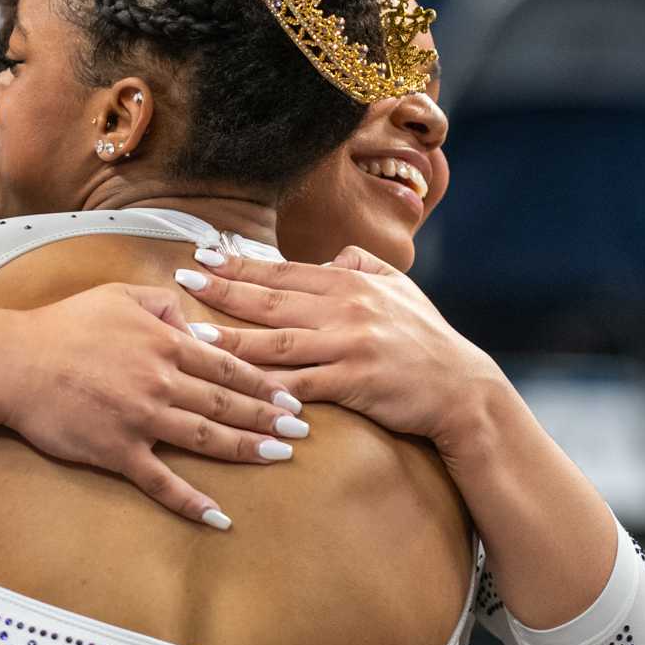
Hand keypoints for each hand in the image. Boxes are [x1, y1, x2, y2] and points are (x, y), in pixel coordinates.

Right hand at [0, 283, 309, 529]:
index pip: (228, 365)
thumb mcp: (118, 295)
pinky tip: (219, 517)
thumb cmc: (64, 326)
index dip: (265, 383)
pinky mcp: (118, 451)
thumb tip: (194, 319)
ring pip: (206, 438)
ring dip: (246, 450)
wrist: (15, 363)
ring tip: (279, 459)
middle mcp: (161, 382)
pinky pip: (160, 481)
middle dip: (269, 419)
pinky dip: (190, 501)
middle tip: (302, 433)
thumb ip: (163, 304)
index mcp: (165, 344)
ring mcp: (142, 419)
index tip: (292, 396)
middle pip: (227, 403)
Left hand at [172, 247, 505, 452]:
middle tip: (184, 279)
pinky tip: (236, 385)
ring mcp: (349, 345)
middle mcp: (346, 308)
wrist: (460, 389)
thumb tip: (333, 257)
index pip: (284, 271)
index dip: (241, 264)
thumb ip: (363, 267)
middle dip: (224, 289)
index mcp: (351, 283)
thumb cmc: (426, 339)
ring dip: (231, 337)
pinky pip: (300, 384)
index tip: (205, 256)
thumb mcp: (400, 288)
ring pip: (277, 342)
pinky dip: (267, 386)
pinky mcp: (354, 381)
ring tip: (193, 332)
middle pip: (271, 300)